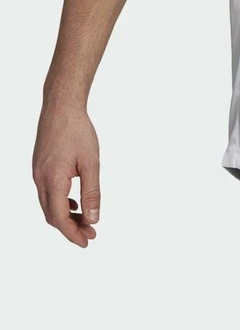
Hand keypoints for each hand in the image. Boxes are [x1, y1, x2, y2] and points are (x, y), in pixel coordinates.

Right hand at [32, 102, 100, 246]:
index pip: (60, 218)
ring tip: (85, 221)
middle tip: (90, 234)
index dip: (72, 234)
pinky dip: (60, 203)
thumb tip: (93, 219)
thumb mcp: (91, 162)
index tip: (87, 242)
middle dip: (70, 228)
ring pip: (49, 205)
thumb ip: (92, 192)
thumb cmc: (77, 130)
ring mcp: (37, 173)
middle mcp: (40, 179)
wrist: (61, 106)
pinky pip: (47, 193)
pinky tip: (74, 203)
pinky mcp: (39, 167)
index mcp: (53, 180)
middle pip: (52, 215)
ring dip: (65, 216)